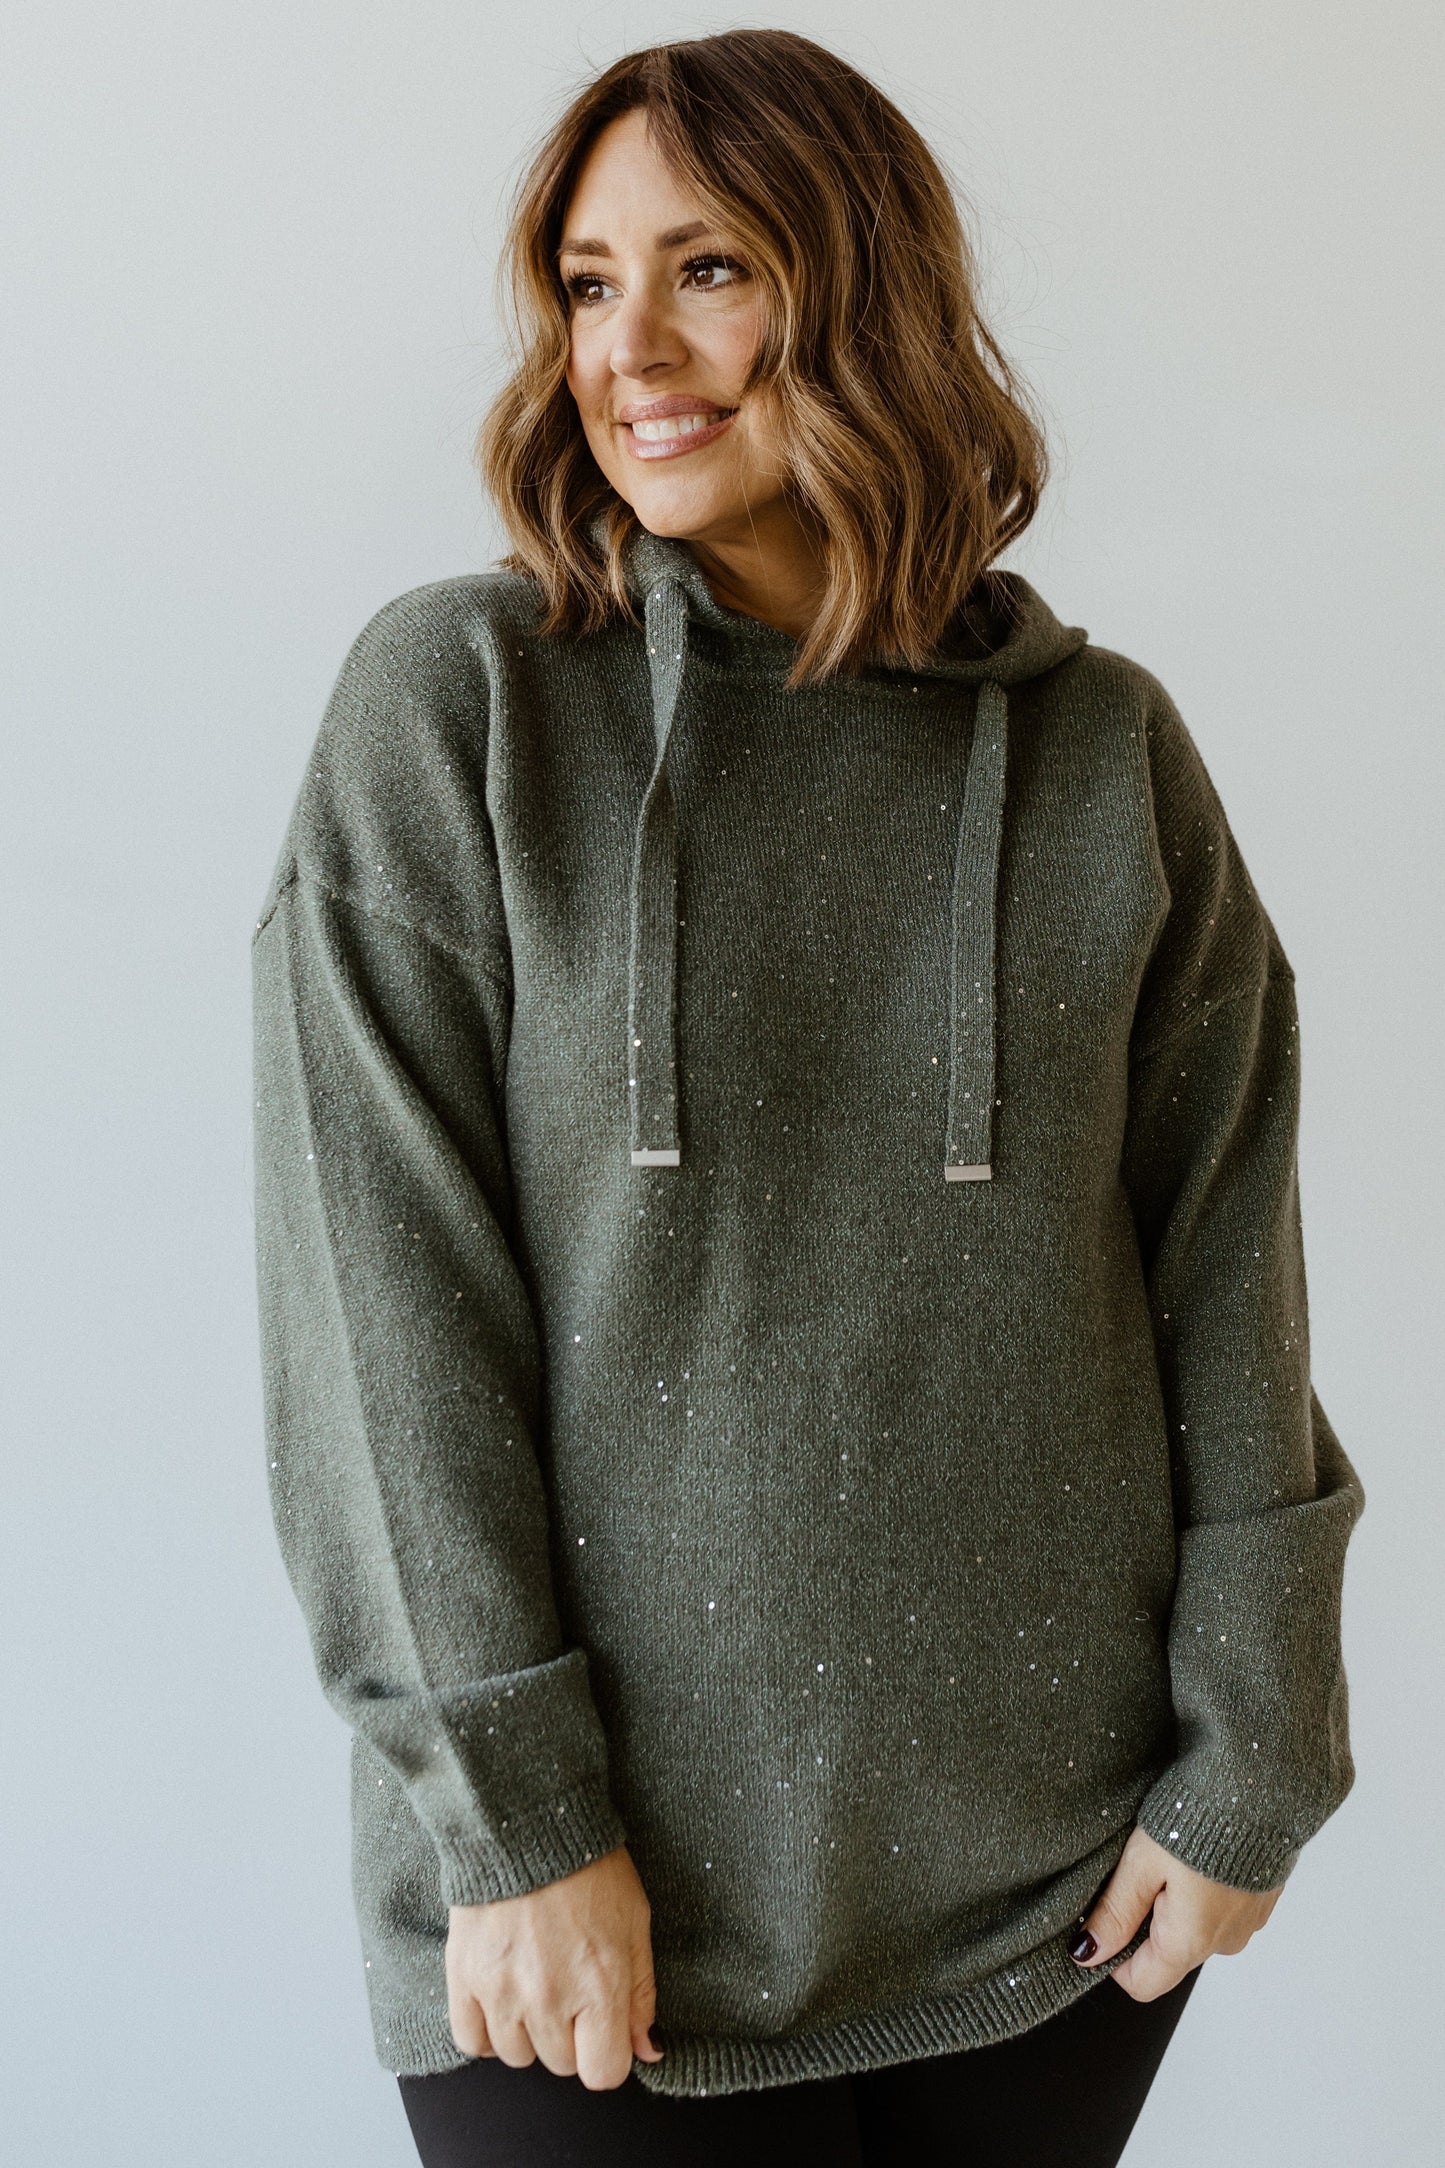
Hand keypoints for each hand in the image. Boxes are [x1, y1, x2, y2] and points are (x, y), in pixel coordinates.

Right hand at [445, 1843, 663, 2088]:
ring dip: (528, 2031)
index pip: (603, 2073)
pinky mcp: (463, 1978)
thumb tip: (648, 2050)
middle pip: (561, 2065)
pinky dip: (486, 2029)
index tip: (603, 2028)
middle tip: (569, 1985)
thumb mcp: (635, 1922)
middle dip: (570, 2034)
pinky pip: (471, 2042)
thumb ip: (641, 1992)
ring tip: (534, 1981)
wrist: (527, 1825)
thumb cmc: (590, 1870)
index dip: (607, 2055)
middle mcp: (550, 1999)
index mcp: (600, 1986)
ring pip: (518, 2056)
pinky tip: (501, 1996)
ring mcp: (502, 1992)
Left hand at [1069, 1825, 1283, 2000]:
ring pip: (1195, 1931)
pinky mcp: (1260, 1902)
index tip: (1105, 1919)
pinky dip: (1204, 1893)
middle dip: (1146, 1924)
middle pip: (1168, 1956)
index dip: (1114, 1959)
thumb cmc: (1198, 1821)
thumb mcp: (1142, 1862)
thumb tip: (1088, 1953)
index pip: (1142, 1984)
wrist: (1260, 1788)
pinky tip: (1198, 1855)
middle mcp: (1223, 1943)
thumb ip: (1115, 1912)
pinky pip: (1220, 1911)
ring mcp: (1246, 1924)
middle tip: (1140, 1873)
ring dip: (1177, 1906)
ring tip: (1171, 1858)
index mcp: (1190, 1941)